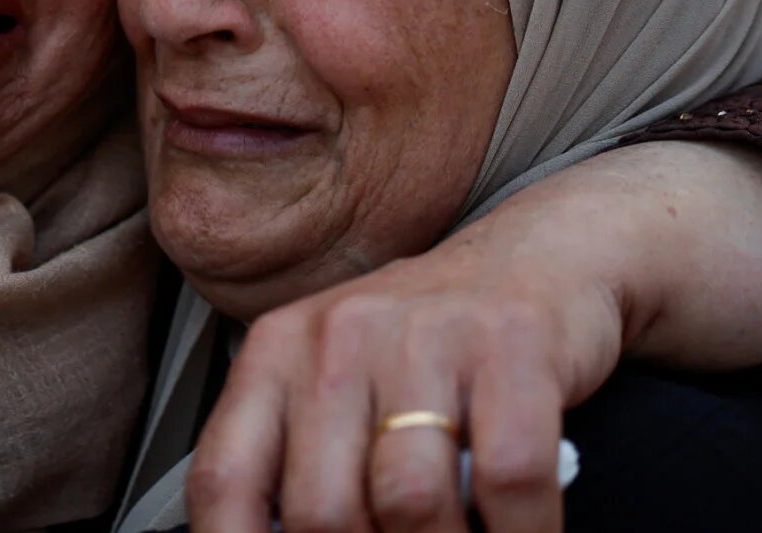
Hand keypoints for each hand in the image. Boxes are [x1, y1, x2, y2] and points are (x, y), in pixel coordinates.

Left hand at [189, 190, 631, 532]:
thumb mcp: (341, 384)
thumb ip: (303, 461)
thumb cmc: (430, 344)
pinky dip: (522, 530)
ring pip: (409, 502)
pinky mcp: (511, 343)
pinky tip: (522, 529)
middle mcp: (338, 336)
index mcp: (277, 352)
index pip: (222, 479)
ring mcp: (424, 335)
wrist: (538, 255)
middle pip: (322, 510)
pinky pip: (509, 478)